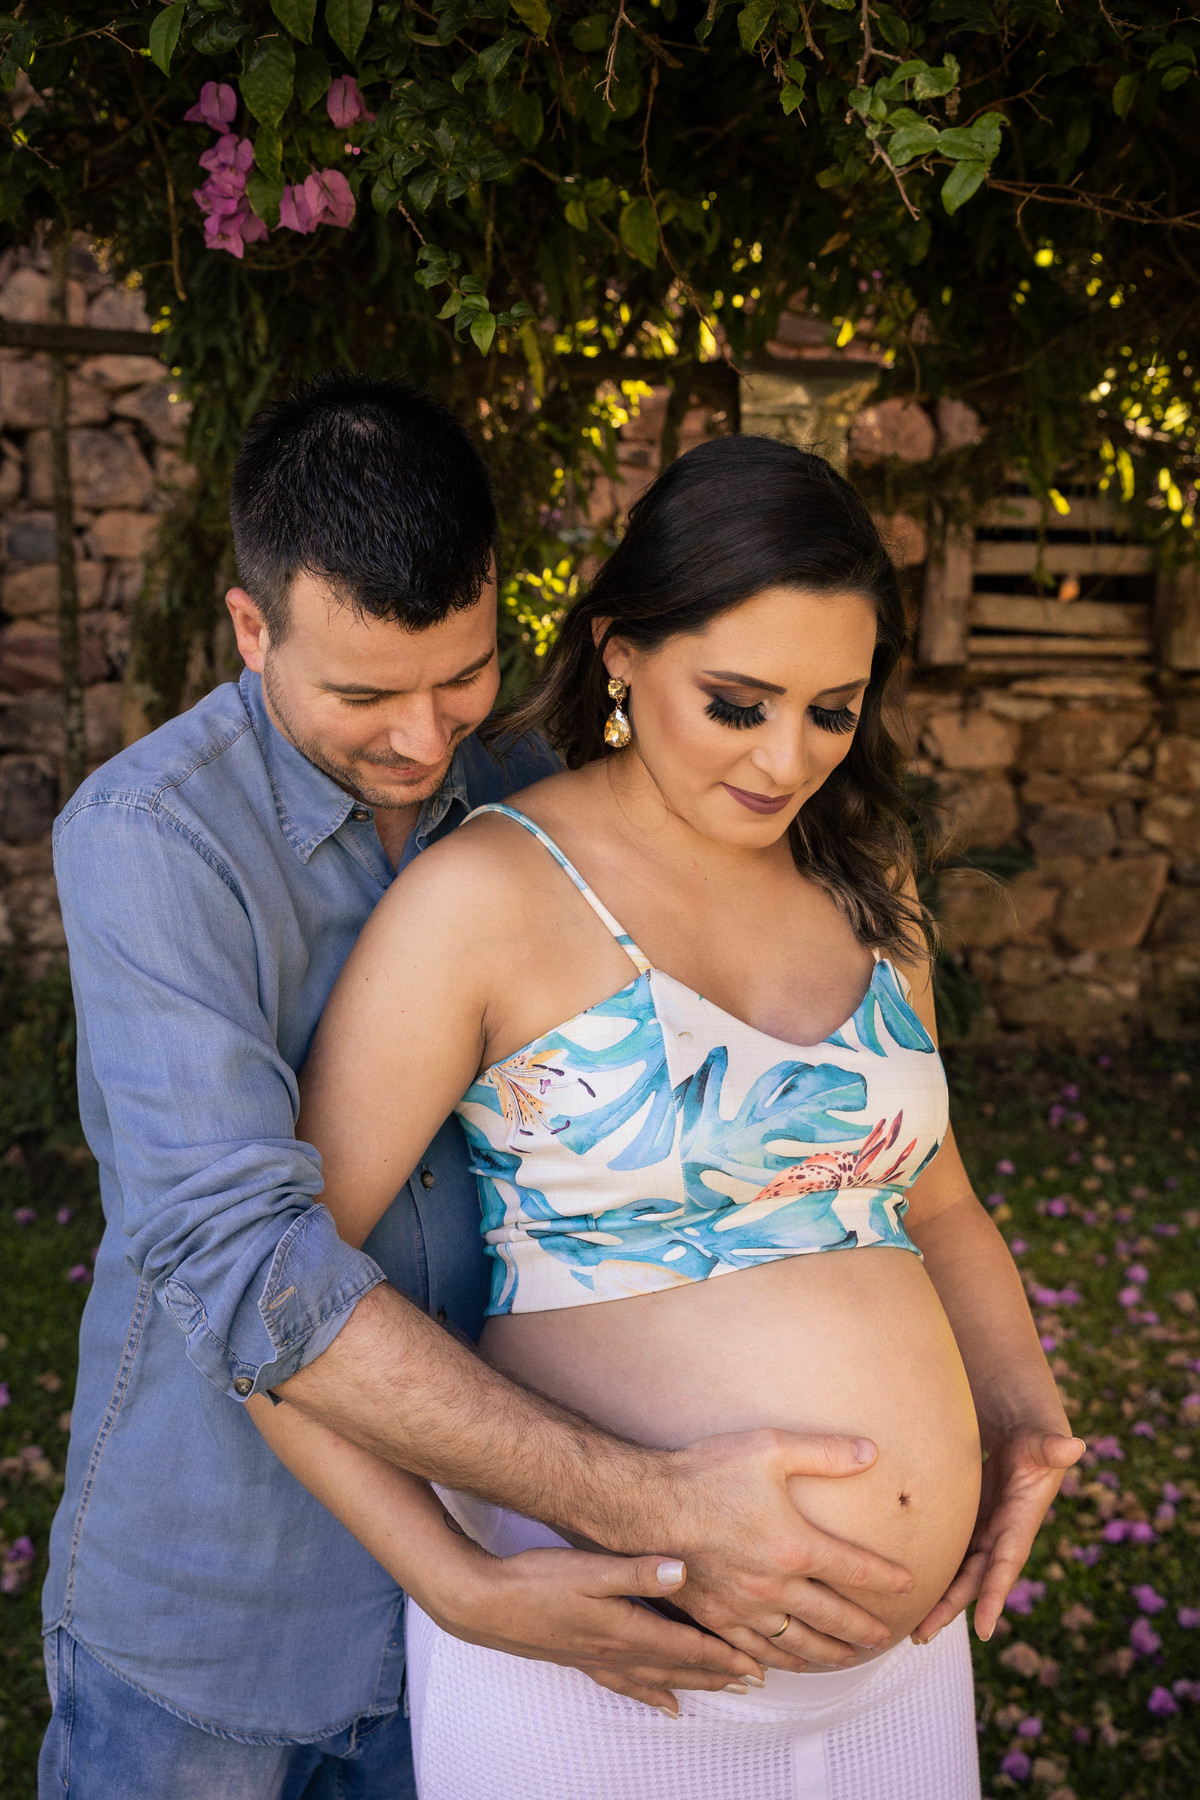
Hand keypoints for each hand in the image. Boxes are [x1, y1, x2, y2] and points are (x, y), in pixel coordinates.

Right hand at [421, 1543, 766, 1715]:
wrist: (484, 1604)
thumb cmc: (536, 1581)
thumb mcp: (588, 1568)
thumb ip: (636, 1571)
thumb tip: (682, 1571)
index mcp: (624, 1628)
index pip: (685, 1647)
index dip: (721, 1656)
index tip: (754, 1664)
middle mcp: (616, 1650)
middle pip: (678, 1668)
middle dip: (717, 1674)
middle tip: (752, 1681)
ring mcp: (597, 1658)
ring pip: (657, 1679)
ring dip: (693, 1685)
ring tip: (721, 1692)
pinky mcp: (580, 1657)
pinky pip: (627, 1684)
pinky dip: (652, 1695)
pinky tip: (665, 1704)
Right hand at [662, 1429, 914, 1671]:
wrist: (647, 1505)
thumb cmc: (707, 1471)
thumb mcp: (770, 1448)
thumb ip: (824, 1452)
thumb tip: (871, 1451)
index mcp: (794, 1546)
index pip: (855, 1569)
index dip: (886, 1579)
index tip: (907, 1584)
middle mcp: (775, 1587)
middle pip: (834, 1618)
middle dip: (864, 1629)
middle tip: (886, 1637)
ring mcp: (745, 1608)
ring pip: (799, 1644)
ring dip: (829, 1654)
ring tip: (848, 1658)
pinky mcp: (716, 1618)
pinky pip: (755, 1652)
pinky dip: (779, 1662)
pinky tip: (786, 1665)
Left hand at [910, 1426, 1085, 1645]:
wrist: (1024, 1435)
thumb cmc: (1036, 1438)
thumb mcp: (1043, 1442)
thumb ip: (1053, 1447)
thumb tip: (1074, 1446)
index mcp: (1021, 1522)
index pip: (1006, 1564)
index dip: (995, 1595)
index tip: (983, 1631)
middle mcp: (1002, 1536)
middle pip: (974, 1579)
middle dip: (950, 1608)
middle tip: (921, 1634)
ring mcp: (984, 1532)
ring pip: (959, 1573)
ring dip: (939, 1600)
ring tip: (912, 1629)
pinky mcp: (969, 1523)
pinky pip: (950, 1553)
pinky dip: (935, 1573)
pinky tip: (912, 1592)